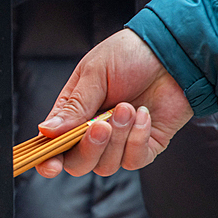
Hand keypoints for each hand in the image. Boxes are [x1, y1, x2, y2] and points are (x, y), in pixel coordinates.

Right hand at [35, 28, 192, 176]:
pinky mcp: (146, 146)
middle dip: (89, 149)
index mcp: (72, 116)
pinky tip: (143, 114)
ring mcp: (120, 142)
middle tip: (101, 125)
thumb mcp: (94, 74)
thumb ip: (73, 107)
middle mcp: (93, 134)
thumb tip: (45, 131)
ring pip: (107, 165)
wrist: (172, 51)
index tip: (51, 166)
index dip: (48, 161)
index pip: (53, 147)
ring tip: (128, 107)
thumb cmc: (129, 55)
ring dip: (118, 138)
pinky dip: (138, 139)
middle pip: (79, 164)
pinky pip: (135, 160)